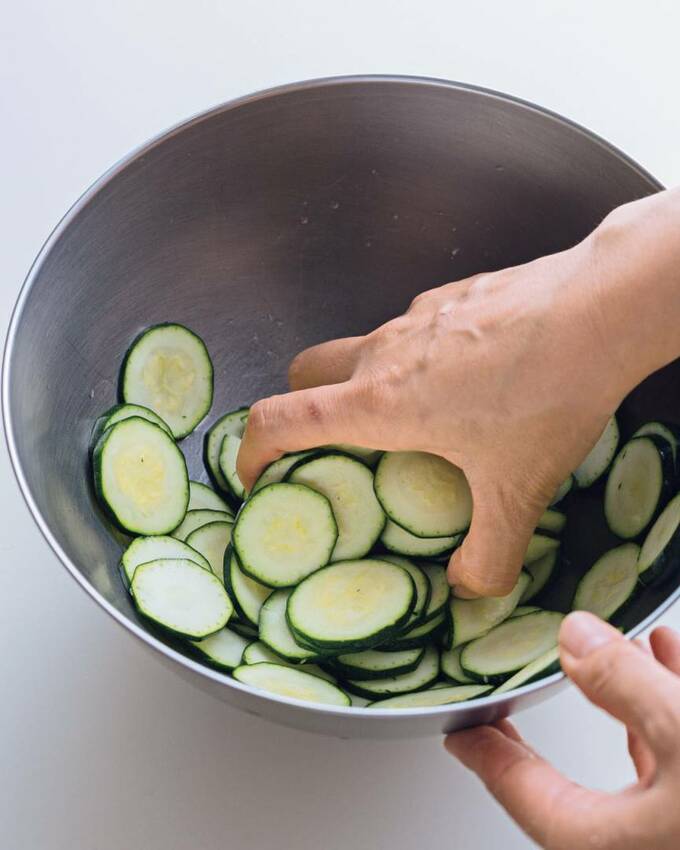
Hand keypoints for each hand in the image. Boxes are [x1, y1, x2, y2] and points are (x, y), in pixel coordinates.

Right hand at [237, 189, 679, 595]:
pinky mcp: (451, 296)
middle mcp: (384, 353)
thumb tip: (470, 587)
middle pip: (305, 373)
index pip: (280, 419)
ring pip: (362, 350)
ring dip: (368, 385)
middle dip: (302, 409)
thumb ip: (488, 554)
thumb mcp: (517, 492)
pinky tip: (472, 378)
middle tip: (337, 448)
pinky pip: (413, 330)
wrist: (600, 308)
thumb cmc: (547, 395)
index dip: (253, 449)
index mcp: (378, 403)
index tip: (258, 476)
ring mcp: (416, 316)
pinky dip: (418, 358)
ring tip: (422, 419)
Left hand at [445, 612, 679, 849]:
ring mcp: (676, 828)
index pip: (527, 798)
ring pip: (637, 756)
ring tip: (608, 652)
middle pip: (571, 786)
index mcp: (615, 843)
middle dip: (538, 739)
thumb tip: (575, 638)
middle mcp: (644, 842)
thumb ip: (621, 683)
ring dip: (622, 697)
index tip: (459, 737)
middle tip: (501, 713)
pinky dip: (668, 696)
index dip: (486, 758)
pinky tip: (667, 656)